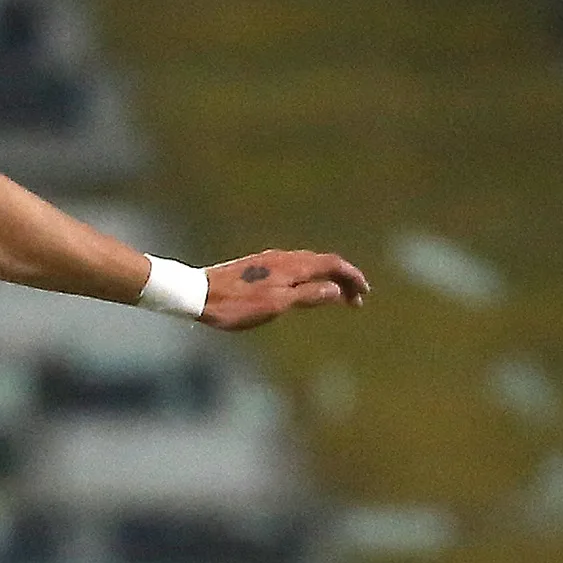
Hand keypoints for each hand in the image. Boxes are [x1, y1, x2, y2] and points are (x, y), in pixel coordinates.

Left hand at [201, 250, 368, 330]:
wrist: (198, 294)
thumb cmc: (236, 305)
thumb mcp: (276, 305)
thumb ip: (308, 295)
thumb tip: (336, 290)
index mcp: (293, 266)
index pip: (333, 264)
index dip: (352, 278)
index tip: (364, 294)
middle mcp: (284, 257)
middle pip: (323, 262)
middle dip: (344, 279)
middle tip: (356, 299)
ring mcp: (270, 260)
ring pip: (309, 264)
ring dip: (327, 278)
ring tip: (337, 296)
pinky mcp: (258, 266)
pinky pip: (295, 268)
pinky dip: (310, 277)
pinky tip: (305, 289)